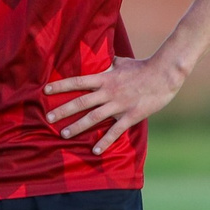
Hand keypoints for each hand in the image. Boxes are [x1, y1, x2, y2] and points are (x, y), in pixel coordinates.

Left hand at [45, 54, 187, 154]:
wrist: (164, 75)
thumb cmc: (142, 67)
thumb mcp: (122, 62)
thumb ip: (109, 63)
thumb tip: (101, 58)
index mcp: (105, 78)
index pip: (78, 81)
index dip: (61, 86)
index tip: (45, 90)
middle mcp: (108, 92)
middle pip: (81, 102)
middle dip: (63, 110)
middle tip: (48, 119)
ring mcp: (119, 105)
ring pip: (93, 117)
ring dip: (77, 127)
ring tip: (64, 135)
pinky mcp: (130, 116)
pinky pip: (115, 131)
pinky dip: (105, 141)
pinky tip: (95, 151)